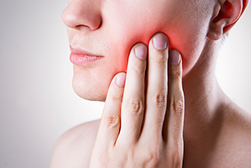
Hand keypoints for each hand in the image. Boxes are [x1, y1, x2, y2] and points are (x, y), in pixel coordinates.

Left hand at [90, 33, 183, 167]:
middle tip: (158, 40)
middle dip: (158, 66)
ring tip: (139, 49)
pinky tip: (120, 77)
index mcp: (173, 151)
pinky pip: (111, 118)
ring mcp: (129, 152)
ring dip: (137, 73)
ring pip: (135, 103)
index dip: (175, 78)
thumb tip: (166, 103)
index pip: (176, 106)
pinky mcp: (106, 154)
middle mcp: (154, 149)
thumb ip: (166, 137)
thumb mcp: (165, 163)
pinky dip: (115, 96)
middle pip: (157, 98)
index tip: (175, 56)